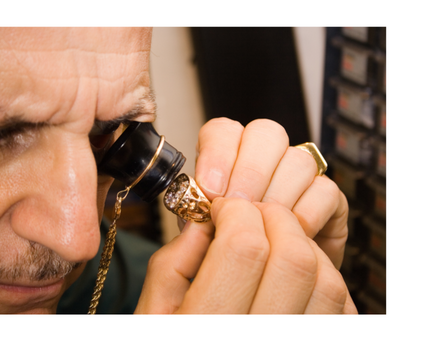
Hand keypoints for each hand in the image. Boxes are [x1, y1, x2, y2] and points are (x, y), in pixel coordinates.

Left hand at [135, 117, 354, 313]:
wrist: (258, 290)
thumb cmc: (225, 262)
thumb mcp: (198, 242)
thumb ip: (196, 222)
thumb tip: (200, 213)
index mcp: (226, 160)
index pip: (223, 131)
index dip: (218, 153)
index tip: (210, 189)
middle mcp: (263, 161)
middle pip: (266, 133)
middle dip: (250, 171)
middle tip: (238, 205)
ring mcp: (296, 177)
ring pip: (297, 159)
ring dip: (277, 194)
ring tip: (261, 227)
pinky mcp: (327, 201)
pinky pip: (324, 190)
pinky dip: (305, 214)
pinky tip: (288, 236)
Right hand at [136, 199, 356, 312]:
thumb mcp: (151, 313)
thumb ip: (173, 262)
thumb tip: (207, 220)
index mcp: (208, 327)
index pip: (245, 248)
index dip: (236, 212)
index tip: (222, 209)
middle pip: (294, 258)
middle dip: (273, 218)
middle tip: (250, 216)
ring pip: (326, 280)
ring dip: (300, 244)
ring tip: (271, 242)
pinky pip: (340, 306)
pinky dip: (320, 275)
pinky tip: (290, 274)